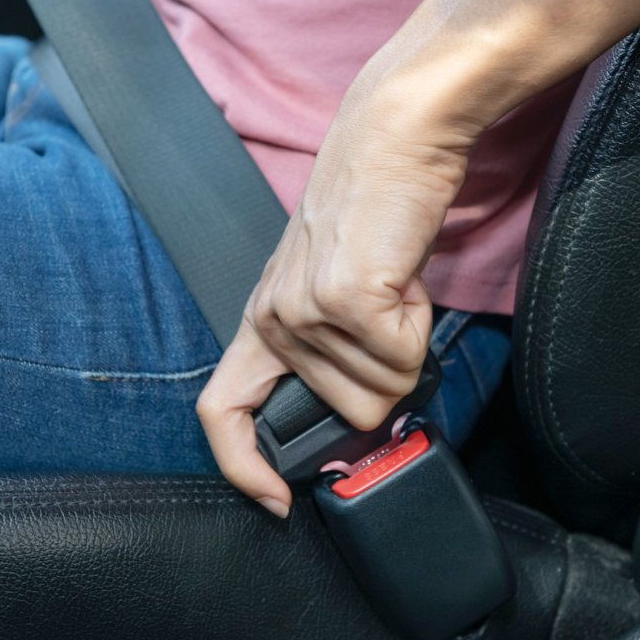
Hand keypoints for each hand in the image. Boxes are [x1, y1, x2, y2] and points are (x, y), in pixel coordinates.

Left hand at [196, 68, 474, 516]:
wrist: (393, 140)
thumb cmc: (373, 210)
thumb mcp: (332, 287)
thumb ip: (329, 349)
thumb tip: (363, 416)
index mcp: (262, 321)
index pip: (221, 411)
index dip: (242, 468)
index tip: (276, 500)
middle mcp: (273, 320)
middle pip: (346, 414)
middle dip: (385, 380)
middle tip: (389, 319)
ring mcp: (304, 312)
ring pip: (380, 392)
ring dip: (405, 346)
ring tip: (393, 289)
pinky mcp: (345, 300)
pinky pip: (401, 361)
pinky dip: (418, 329)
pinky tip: (403, 281)